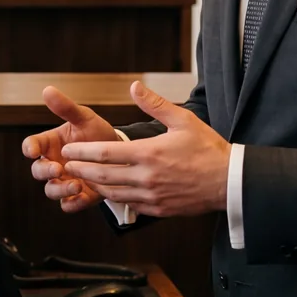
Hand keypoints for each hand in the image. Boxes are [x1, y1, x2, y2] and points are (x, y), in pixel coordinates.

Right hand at [21, 87, 123, 212]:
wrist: (122, 154)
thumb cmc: (97, 133)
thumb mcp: (84, 118)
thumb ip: (66, 108)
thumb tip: (48, 90)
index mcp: (51, 144)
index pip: (31, 145)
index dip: (29, 148)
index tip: (33, 150)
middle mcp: (54, 163)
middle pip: (38, 171)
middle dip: (45, 171)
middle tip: (58, 168)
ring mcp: (65, 181)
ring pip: (51, 190)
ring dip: (60, 189)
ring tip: (76, 184)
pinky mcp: (78, 197)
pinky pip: (68, 205)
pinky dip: (72, 203)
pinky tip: (82, 197)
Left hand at [56, 80, 230, 219]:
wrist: (230, 182)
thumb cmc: (208, 149)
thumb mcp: (183, 120)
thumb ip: (155, 104)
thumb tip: (134, 87)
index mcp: (149, 153)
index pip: (106, 153)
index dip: (82, 152)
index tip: (68, 150)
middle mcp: (147, 177)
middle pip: (103, 175)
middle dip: (80, 170)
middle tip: (66, 165)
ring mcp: (152, 196)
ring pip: (113, 194)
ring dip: (94, 185)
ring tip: (82, 177)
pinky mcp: (159, 209)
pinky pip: (129, 205)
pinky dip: (114, 198)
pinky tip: (108, 191)